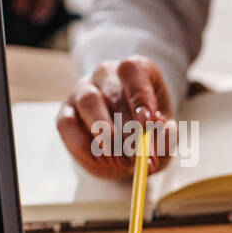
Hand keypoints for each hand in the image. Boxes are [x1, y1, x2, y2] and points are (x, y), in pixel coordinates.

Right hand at [57, 56, 177, 179]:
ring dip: (107, 136)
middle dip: (128, 129)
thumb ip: (166, 133)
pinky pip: (68, 125)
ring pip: (89, 103)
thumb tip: (159, 130)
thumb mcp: (165, 134)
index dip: (140, 95)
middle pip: (112, 92)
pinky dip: (86, 146)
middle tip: (140, 155)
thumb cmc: (150, 132)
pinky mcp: (65, 113)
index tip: (149, 122)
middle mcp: (107, 75)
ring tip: (124, 162)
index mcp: (136, 71)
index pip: (132, 70)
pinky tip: (104, 161)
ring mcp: (82, 91)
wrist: (126, 145)